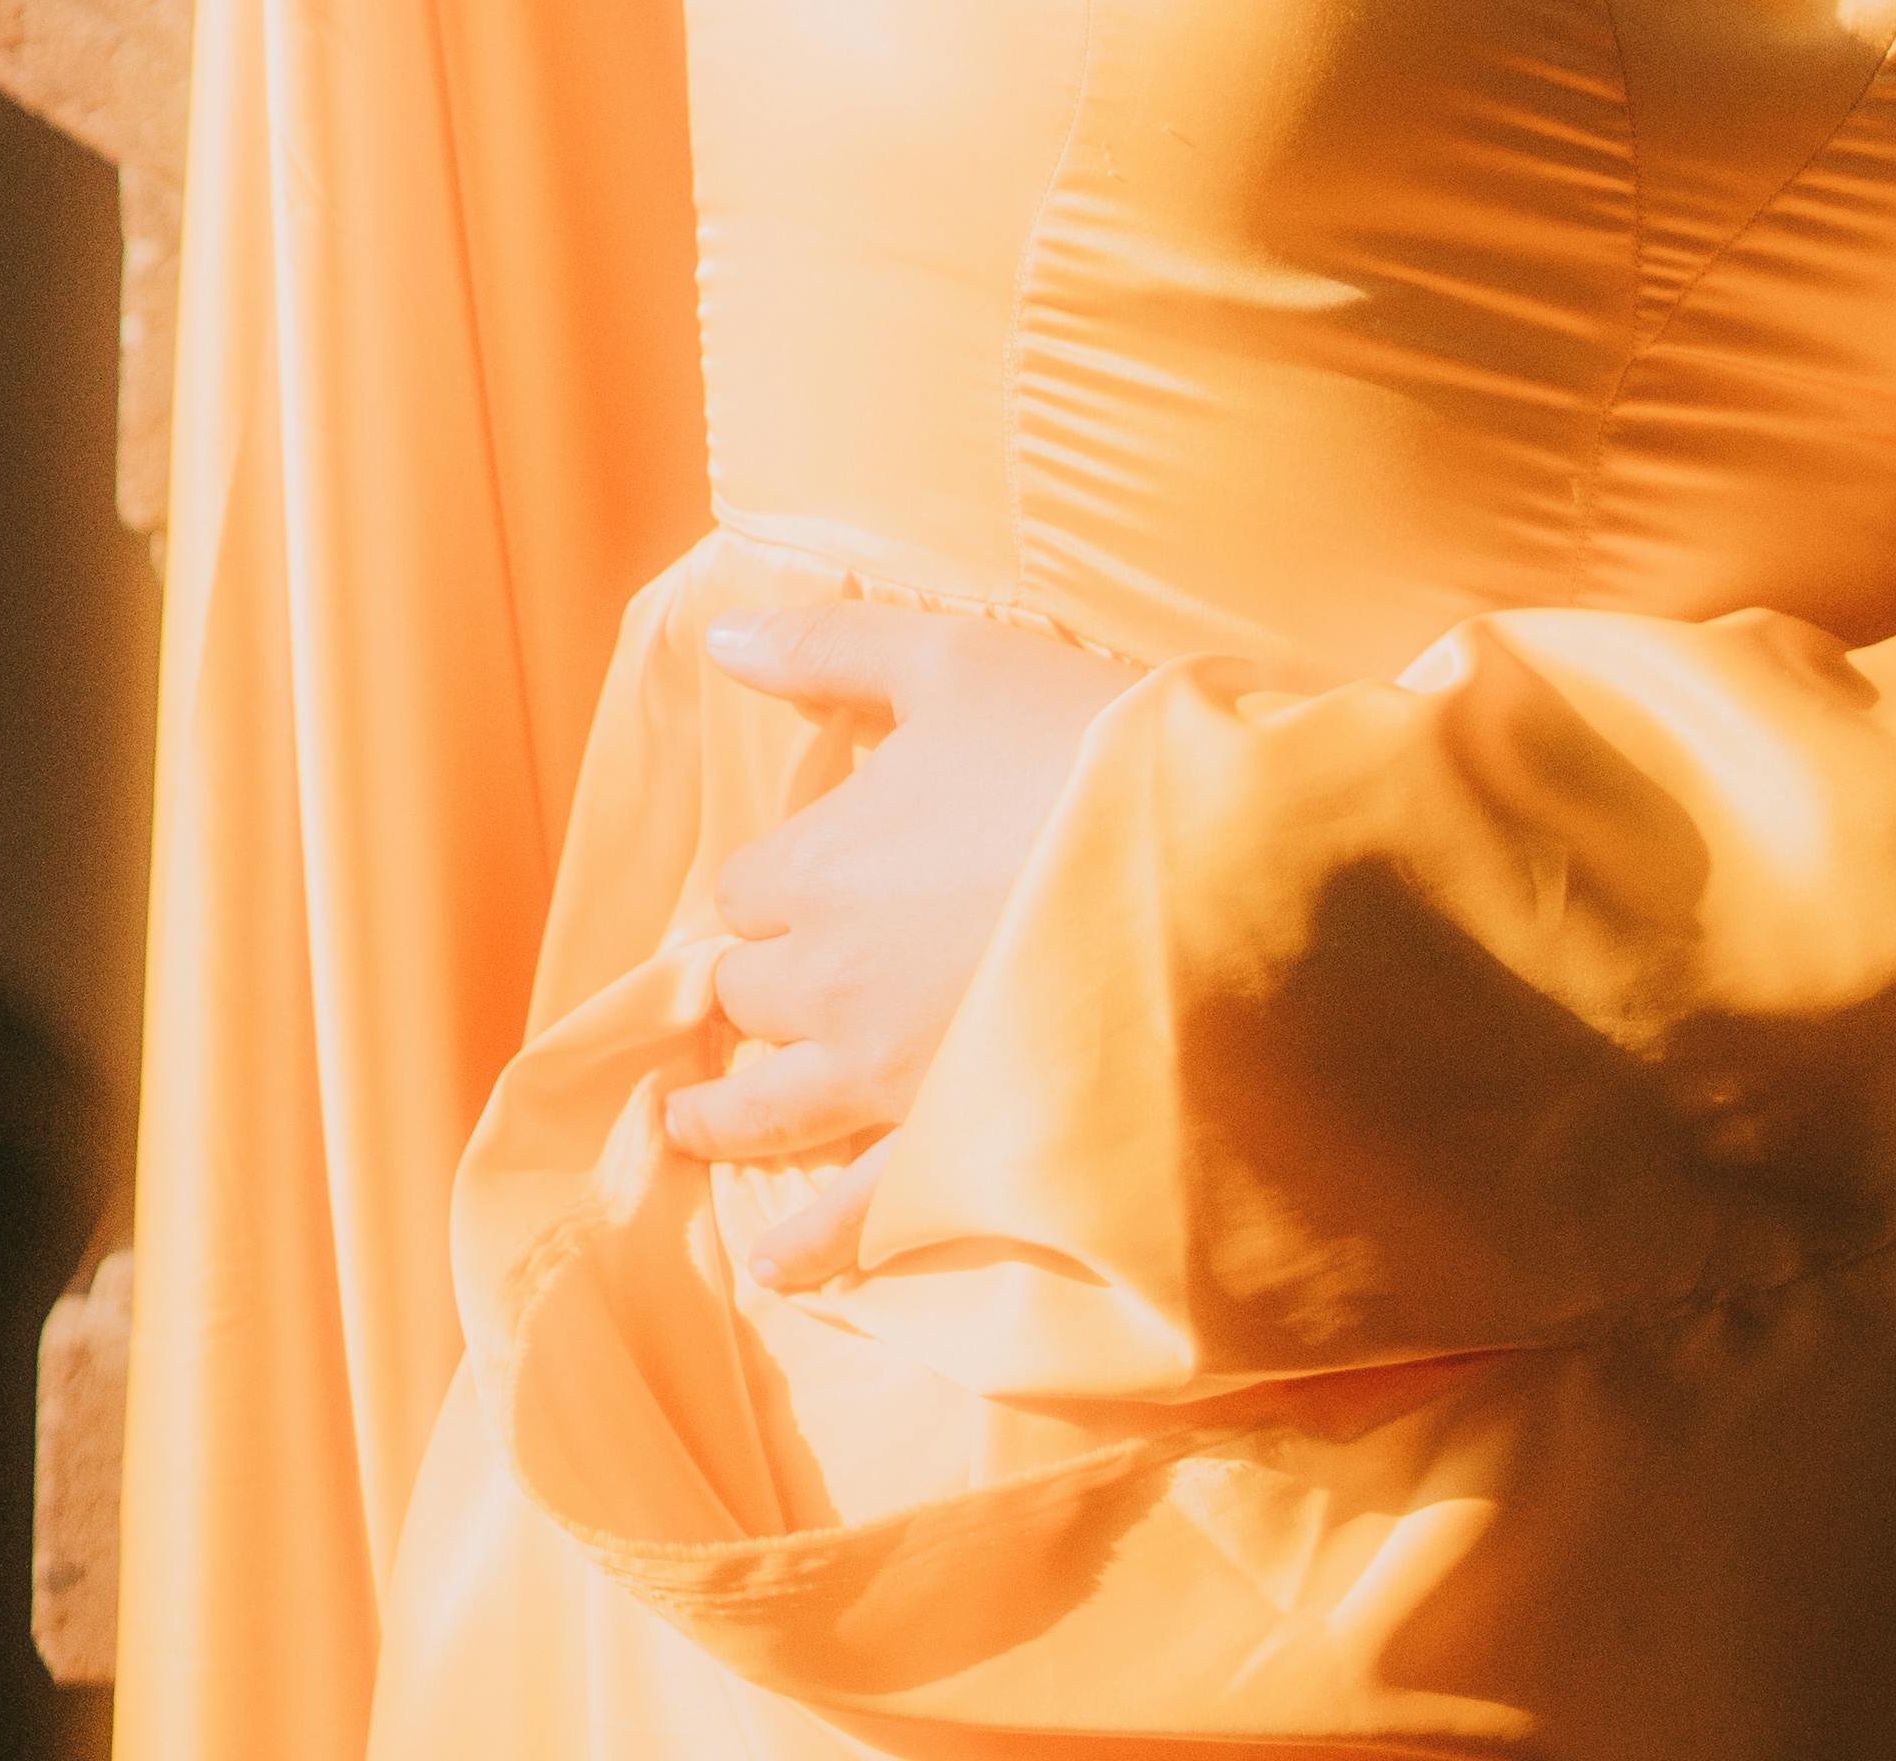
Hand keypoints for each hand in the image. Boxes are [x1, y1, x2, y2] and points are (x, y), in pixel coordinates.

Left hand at [661, 600, 1139, 1281]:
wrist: (1207, 870)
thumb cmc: (1076, 749)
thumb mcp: (950, 662)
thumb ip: (826, 648)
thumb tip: (721, 632)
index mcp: (818, 867)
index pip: (752, 885)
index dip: (781, 877)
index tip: (814, 873)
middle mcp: (829, 983)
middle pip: (753, 991)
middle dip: (761, 980)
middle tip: (776, 982)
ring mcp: (885, 1081)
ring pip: (768, 1105)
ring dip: (725, 1112)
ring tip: (688, 1123)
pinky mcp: (948, 1149)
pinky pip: (858, 1215)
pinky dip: (809, 1245)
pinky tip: (774, 1263)